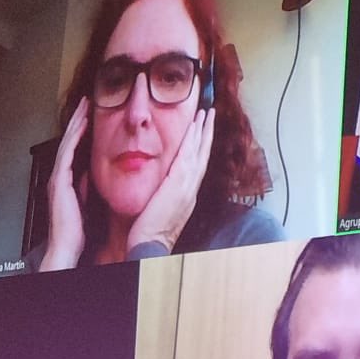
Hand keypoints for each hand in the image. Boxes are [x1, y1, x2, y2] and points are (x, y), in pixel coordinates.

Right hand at [38, 99, 89, 270]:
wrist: (66, 246)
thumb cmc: (75, 231)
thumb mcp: (84, 203)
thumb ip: (84, 188)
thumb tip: (89, 176)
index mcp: (65, 181)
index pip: (74, 149)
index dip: (81, 131)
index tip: (89, 117)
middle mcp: (59, 176)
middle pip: (69, 141)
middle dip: (78, 120)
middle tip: (86, 103)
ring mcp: (58, 177)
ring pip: (68, 142)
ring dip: (76, 123)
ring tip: (84, 107)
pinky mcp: (60, 180)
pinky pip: (68, 152)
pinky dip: (75, 137)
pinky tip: (83, 125)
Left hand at [124, 107, 212, 257]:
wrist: (150, 246)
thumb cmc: (150, 234)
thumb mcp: (161, 211)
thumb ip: (164, 196)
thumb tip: (161, 188)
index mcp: (187, 196)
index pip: (197, 165)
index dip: (201, 146)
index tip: (203, 130)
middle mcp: (191, 190)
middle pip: (203, 155)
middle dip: (207, 133)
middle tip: (209, 113)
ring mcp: (187, 186)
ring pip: (199, 152)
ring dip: (202, 130)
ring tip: (205, 112)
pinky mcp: (178, 185)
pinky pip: (188, 157)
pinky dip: (193, 140)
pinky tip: (195, 125)